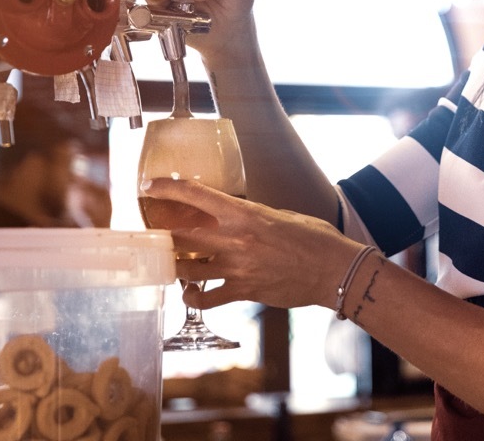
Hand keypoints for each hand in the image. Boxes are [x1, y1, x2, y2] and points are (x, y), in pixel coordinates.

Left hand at [140, 178, 360, 311]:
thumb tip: (236, 217)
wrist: (333, 269)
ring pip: (184, 269)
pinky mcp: (243, 290)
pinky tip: (190, 294)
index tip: (150, 186)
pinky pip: (206, 298)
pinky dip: (193, 297)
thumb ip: (252, 216)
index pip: (196, 195)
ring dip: (172, 267)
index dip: (168, 188)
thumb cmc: (314, 238)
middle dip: (160, 233)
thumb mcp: (281, 215)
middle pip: (179, 234)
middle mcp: (234, 239)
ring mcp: (236, 267)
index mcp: (244, 213)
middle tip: (151, 232)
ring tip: (168, 264)